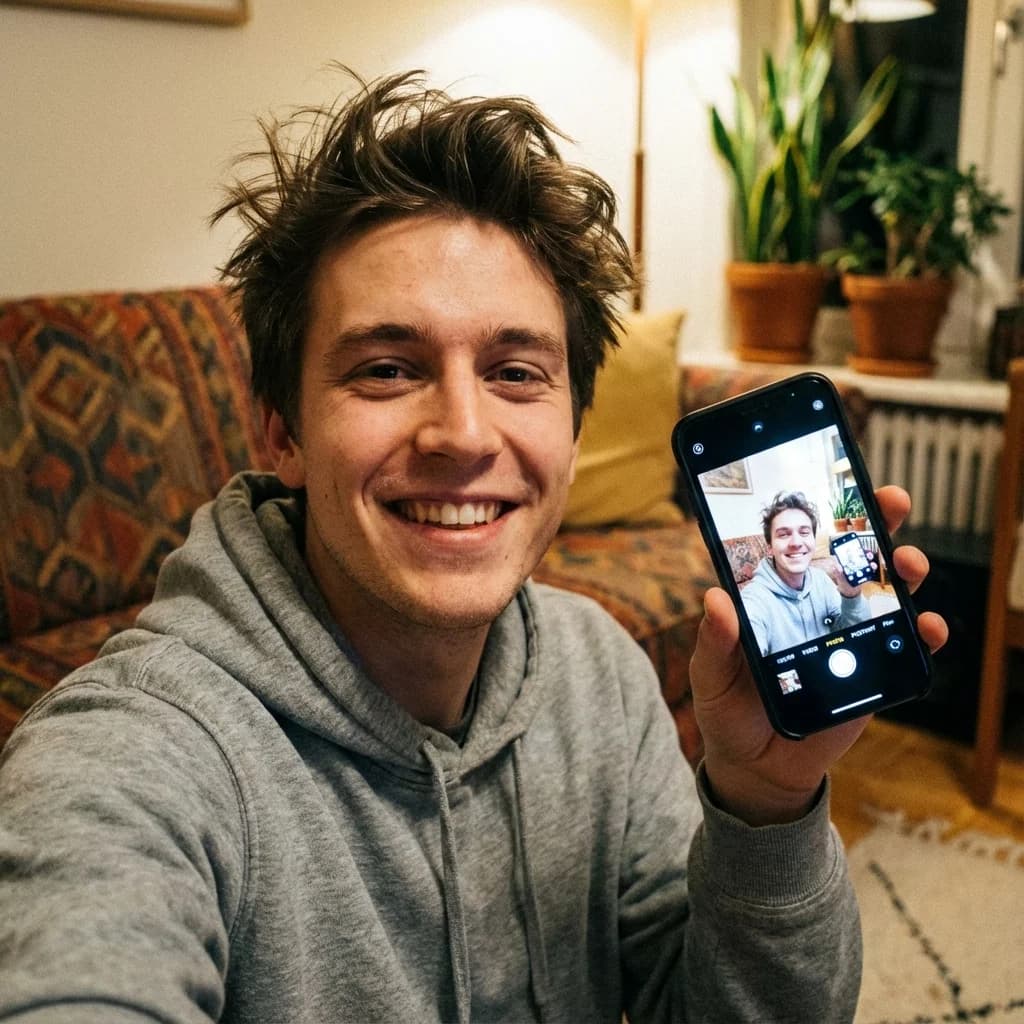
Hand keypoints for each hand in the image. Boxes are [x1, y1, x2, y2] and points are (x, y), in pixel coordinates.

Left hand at [690, 485, 947, 826]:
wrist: (757, 765)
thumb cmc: (729, 709)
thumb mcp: (711, 675)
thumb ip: (715, 641)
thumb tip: (715, 599)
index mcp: (777, 599)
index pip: (803, 545)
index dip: (822, 513)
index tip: (838, 481)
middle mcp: (818, 608)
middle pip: (854, 556)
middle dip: (878, 523)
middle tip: (892, 502)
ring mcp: (849, 637)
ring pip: (888, 592)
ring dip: (905, 570)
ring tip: (909, 564)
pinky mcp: (871, 670)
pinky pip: (905, 646)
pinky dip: (924, 633)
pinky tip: (928, 626)